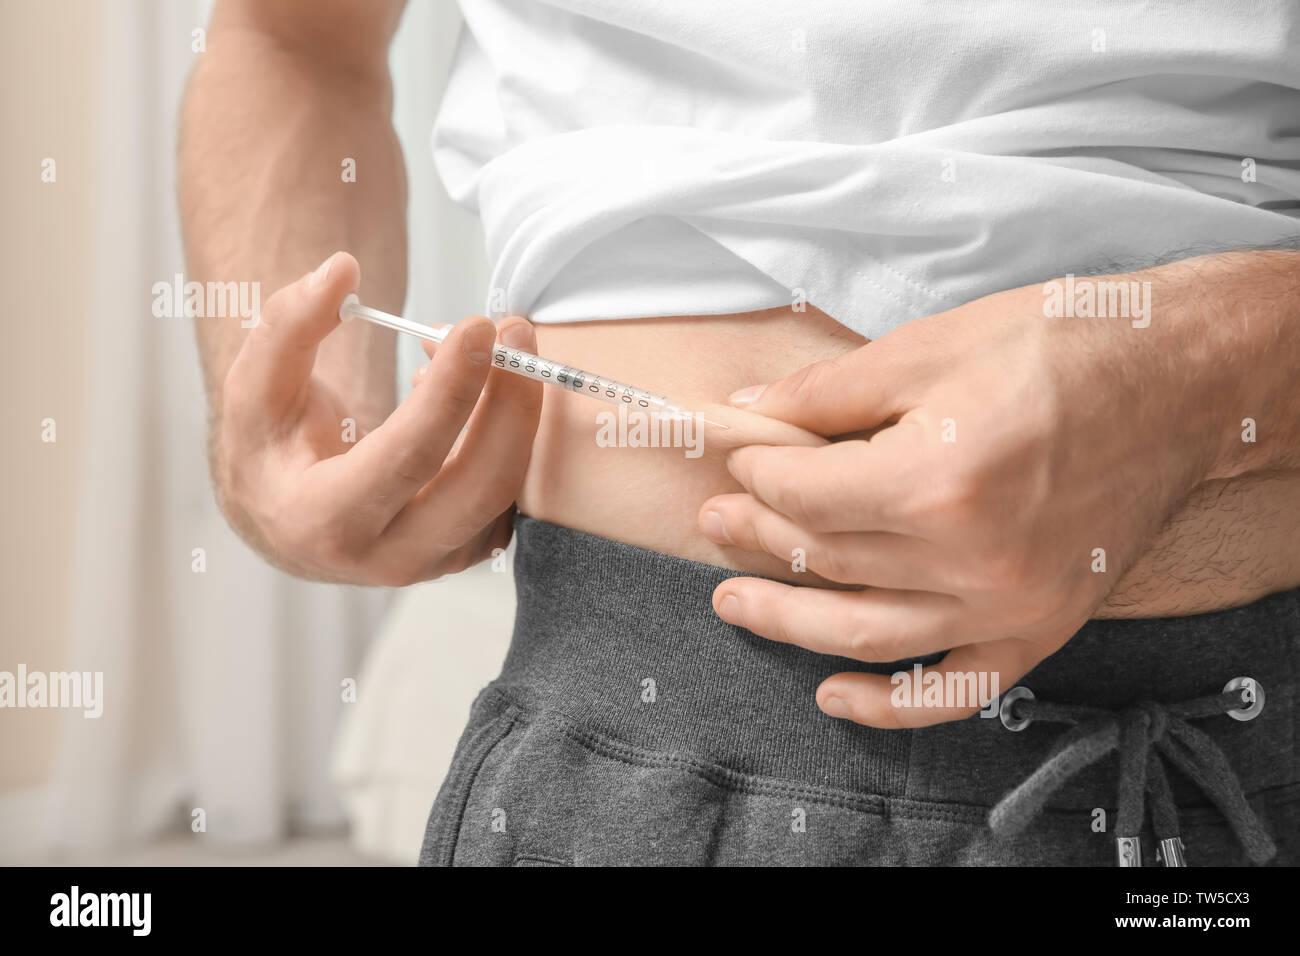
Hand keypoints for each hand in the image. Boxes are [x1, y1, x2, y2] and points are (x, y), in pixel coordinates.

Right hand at [215, 252, 541, 584]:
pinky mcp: (467, 550)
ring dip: (514, 409)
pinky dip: (510, 433)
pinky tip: (479, 390)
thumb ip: (289, 323)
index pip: (408, 456)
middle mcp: (388, 558)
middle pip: (479, 486)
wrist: (291, 518)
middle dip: (512, 402)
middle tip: (516, 327)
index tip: (478, 326)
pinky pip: (512, 494)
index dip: (451, 390)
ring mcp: (436, 560)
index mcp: (325, 521)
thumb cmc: (272, 448)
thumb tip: (341, 270)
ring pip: (507, 492)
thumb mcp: (254, 387)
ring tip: (492, 345)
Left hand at [698, 273, 1230, 726]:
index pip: (806, 496)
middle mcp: (971, 556)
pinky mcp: (1041, 628)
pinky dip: (890, 704)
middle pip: (827, 560)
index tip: (740, 458)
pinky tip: (834, 695)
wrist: (1182, 379)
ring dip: (789, 622)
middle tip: (714, 522)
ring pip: (867, 634)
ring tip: (734, 601)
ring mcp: (1010, 604)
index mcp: (938, 477)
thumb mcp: (930, 347)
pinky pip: (954, 690)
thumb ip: (827, 392)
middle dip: (756, 537)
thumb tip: (750, 412)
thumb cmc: (1063, 347)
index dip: (758, 476)